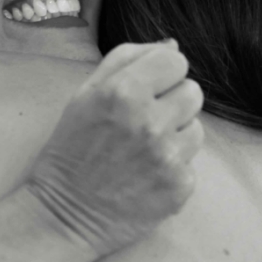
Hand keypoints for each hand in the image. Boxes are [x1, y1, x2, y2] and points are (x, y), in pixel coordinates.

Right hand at [25, 41, 203, 256]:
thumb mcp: (83, 96)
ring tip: (142, 150)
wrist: (64, 215)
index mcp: (123, 92)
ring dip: (175, 135)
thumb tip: (171, 45)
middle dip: (171, 103)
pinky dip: (172, 167)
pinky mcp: (179, 186)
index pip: (176, 61)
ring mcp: (168, 156)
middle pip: (193, 91)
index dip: (160, 75)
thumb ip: (126, 60)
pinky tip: (145, 175)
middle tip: (141, 123)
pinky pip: (192, 162)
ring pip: (197, 127)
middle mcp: (150, 121)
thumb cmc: (70, 151)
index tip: (145, 90)